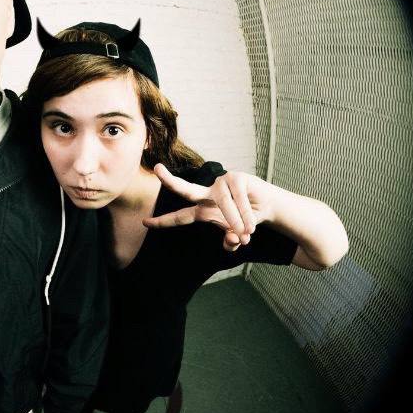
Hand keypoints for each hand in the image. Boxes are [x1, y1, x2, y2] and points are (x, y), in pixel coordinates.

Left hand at [142, 163, 273, 251]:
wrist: (267, 206)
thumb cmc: (245, 221)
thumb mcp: (236, 237)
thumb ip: (231, 242)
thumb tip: (232, 240)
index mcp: (201, 209)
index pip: (179, 217)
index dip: (163, 221)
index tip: (145, 222)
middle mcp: (207, 194)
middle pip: (186, 189)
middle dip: (170, 180)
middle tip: (157, 169)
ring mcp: (221, 183)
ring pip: (225, 207)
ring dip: (237, 223)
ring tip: (247, 234)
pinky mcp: (236, 178)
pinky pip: (239, 200)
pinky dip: (246, 216)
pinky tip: (252, 224)